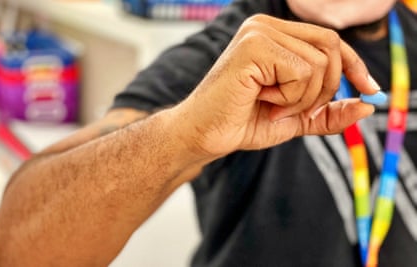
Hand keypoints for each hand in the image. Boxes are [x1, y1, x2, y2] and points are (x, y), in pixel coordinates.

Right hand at [175, 14, 376, 157]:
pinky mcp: (254, 46)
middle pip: (331, 48)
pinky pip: (302, 72)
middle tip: (291, 110)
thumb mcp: (295, 118)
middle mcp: (266, 26)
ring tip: (271, 106)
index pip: (329, 40)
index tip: (370, 90)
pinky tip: (262, 100)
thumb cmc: (240, 122)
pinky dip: (290, 97)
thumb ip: (328, 113)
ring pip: (319, 63)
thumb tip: (368, 108)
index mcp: (274, 35)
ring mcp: (259, 32)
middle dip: (323, 90)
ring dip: (302, 98)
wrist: (203, 135)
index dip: (354, 64)